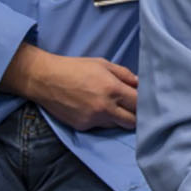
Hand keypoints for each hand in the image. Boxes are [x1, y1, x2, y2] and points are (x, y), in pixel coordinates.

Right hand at [0, 43, 137, 129]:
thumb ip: (124, 75)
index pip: (140, 104)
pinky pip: (100, 126)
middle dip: (136, 116)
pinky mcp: (82, 127)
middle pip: (132, 122)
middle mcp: (105, 107)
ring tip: (114, 108)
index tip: (146, 101)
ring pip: (117, 125)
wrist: (45, 79)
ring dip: (120, 119)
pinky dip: (102, 120)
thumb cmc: (75, 68)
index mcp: (113, 89)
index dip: (145, 103)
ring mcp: (93, 119)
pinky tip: (95, 109)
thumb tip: (140, 84)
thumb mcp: (103, 64)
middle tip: (134, 109)